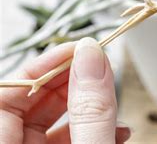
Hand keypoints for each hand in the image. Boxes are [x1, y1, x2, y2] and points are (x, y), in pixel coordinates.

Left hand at [0, 37, 130, 143]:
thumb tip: (91, 58)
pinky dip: (94, 130)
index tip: (76, 50)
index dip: (41, 67)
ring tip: (113, 97)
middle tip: (97, 65)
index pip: (5, 93)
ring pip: (52, 123)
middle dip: (70, 82)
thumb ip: (90, 111)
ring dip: (88, 106)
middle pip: (30, 104)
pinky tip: (117, 130)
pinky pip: (66, 141)